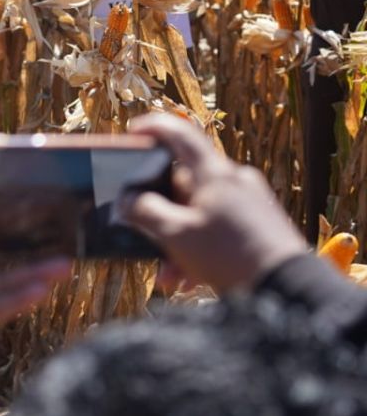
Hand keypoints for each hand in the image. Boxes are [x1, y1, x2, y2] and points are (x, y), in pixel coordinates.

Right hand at [123, 114, 306, 294]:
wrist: (287, 288)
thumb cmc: (230, 256)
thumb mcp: (176, 234)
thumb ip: (145, 212)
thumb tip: (128, 200)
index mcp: (215, 174)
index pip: (181, 135)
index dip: (154, 128)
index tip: (134, 132)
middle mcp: (235, 181)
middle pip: (185, 184)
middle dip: (162, 214)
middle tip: (144, 235)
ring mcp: (251, 202)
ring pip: (201, 211)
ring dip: (180, 239)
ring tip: (171, 274)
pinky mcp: (261, 225)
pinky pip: (220, 228)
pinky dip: (201, 247)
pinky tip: (192, 278)